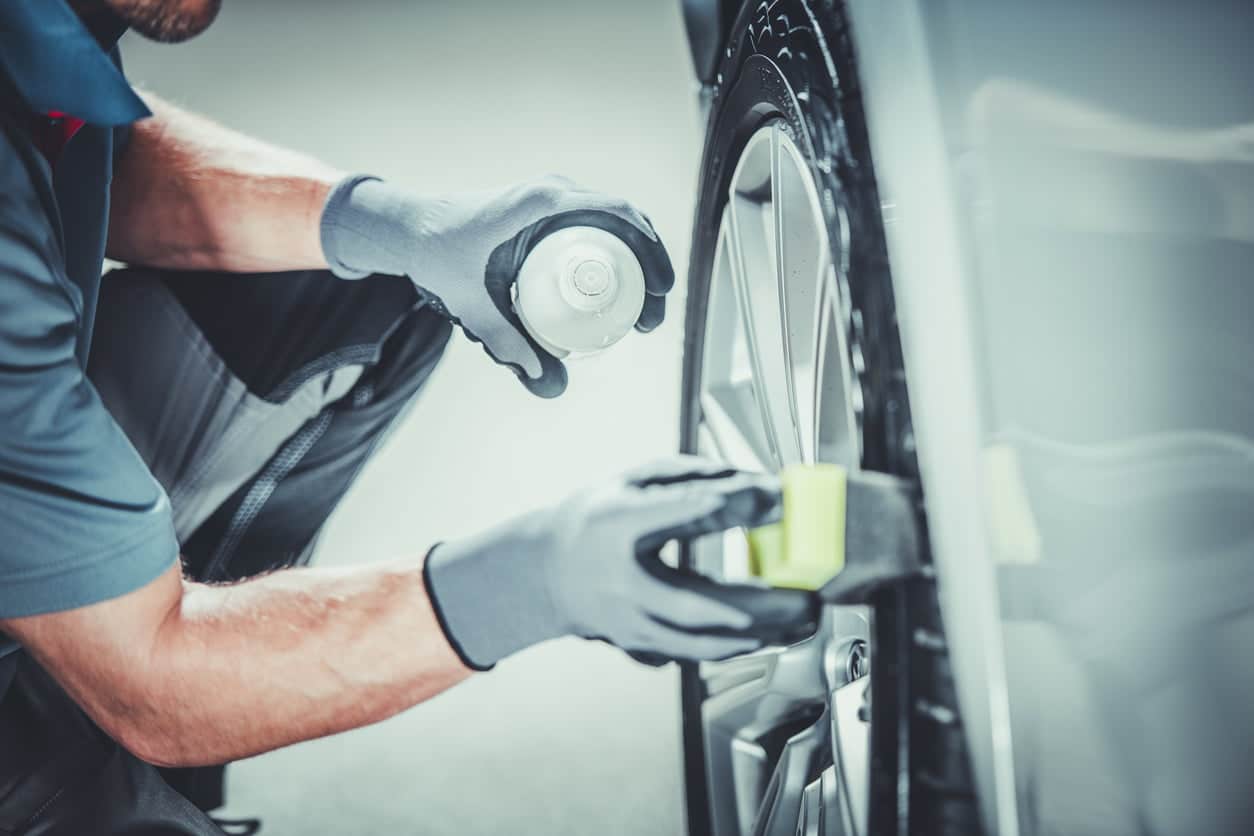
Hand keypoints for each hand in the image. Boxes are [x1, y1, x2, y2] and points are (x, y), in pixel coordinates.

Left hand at [319, 174, 673, 396]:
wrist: (412, 229)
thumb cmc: (439, 256)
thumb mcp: (474, 304)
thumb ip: (508, 343)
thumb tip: (547, 384)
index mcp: (543, 203)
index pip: (618, 216)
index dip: (650, 252)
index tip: (658, 293)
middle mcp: (555, 192)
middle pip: (626, 223)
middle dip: (650, 269)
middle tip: (649, 319)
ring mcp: (555, 199)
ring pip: (616, 226)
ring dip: (638, 264)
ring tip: (640, 314)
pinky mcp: (551, 211)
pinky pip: (598, 228)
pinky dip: (618, 256)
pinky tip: (621, 293)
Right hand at [423, 456, 819, 668]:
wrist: (545, 574)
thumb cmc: (594, 521)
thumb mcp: (632, 480)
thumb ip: (691, 476)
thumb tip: (751, 482)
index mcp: (615, 526)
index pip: (675, 513)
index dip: (727, 505)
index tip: (771, 495)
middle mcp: (622, 583)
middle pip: (698, 603)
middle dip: (761, 604)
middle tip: (807, 595)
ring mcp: (630, 624)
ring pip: (703, 642)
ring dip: (761, 633)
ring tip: (804, 618)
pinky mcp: (642, 647)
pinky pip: (697, 653)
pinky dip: (739, 645)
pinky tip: (772, 633)